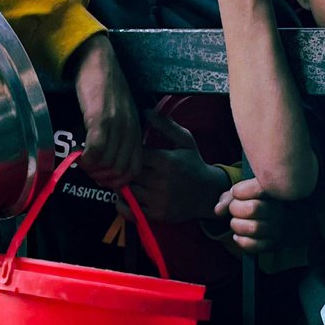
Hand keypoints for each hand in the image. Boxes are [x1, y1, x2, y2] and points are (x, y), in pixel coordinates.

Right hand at [69, 35, 140, 189]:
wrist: (97, 61)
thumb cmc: (104, 88)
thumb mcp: (118, 115)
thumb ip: (117, 136)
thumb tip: (105, 162)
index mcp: (135, 131)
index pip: (134, 169)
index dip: (117, 181)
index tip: (101, 177)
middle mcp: (129, 130)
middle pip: (120, 171)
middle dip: (103, 178)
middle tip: (89, 170)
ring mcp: (116, 124)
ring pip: (108, 164)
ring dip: (93, 170)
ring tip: (83, 162)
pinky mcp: (100, 118)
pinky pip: (96, 150)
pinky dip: (86, 160)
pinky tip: (78, 155)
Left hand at [114, 114, 230, 223]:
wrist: (207, 194)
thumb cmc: (193, 163)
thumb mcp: (185, 141)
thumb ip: (165, 125)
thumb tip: (146, 110)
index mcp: (166, 161)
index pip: (134, 154)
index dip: (127, 151)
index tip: (127, 150)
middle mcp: (160, 181)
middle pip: (127, 173)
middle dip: (120, 168)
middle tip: (118, 164)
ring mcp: (157, 200)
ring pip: (126, 191)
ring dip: (120, 185)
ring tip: (122, 178)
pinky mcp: (156, 214)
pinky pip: (130, 210)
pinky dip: (122, 203)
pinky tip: (125, 196)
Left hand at [214, 178, 286, 253]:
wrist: (267, 221)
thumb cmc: (249, 203)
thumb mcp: (239, 195)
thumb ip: (228, 199)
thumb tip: (218, 211)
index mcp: (271, 192)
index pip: (256, 189)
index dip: (239, 191)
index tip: (236, 193)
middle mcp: (278, 209)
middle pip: (253, 209)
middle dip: (236, 209)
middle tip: (234, 210)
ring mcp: (277, 228)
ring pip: (253, 228)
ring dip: (237, 226)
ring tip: (236, 223)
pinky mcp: (273, 244)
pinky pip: (254, 245)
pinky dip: (241, 241)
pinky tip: (238, 236)